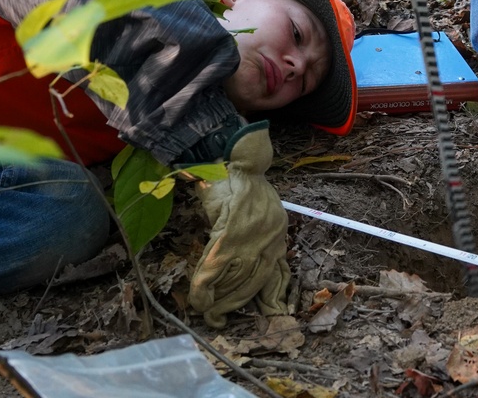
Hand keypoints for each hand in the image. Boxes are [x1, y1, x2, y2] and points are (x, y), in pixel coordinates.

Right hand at [188, 122, 289, 327]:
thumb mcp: (258, 214)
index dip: (269, 297)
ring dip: (219, 300)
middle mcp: (271, 236)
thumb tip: (246, 268)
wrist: (230, 157)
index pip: (276, 273)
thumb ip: (257, 239)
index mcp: (279, 231)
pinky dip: (204, 286)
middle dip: (236, 303)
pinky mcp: (229, 233)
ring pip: (234, 280)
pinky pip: (214, 269)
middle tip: (221, 319)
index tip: (266, 314)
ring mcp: (251, 236)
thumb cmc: (239, 185)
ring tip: (208, 312)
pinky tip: (198, 297)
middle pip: (254, 281)